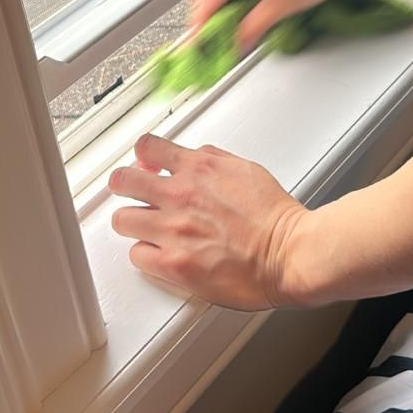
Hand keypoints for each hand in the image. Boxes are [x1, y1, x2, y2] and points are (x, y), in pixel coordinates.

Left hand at [108, 132, 310, 310]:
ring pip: (123, 220)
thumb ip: (211, 161)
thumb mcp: (244, 169)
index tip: (142, 163)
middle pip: (123, 181)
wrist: (289, 252)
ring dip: (133, 222)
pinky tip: (160, 253)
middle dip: (124, 185)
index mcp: (198, 168)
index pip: (147, 147)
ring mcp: (173, 231)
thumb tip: (191, 158)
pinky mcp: (173, 264)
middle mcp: (180, 196)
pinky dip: (146, 254)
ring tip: (146, 227)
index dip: (141, 156)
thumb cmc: (275, 217)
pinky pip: (137, 255)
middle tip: (130, 193)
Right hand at [188, 0, 362, 52]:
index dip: (200, 27)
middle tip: (213, 38)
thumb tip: (238, 43)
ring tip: (229, 26)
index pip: (206, 3)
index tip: (199, 44)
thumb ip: (252, 28)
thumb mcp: (280, 8)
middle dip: (207, 15)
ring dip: (220, 3)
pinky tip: (245, 7)